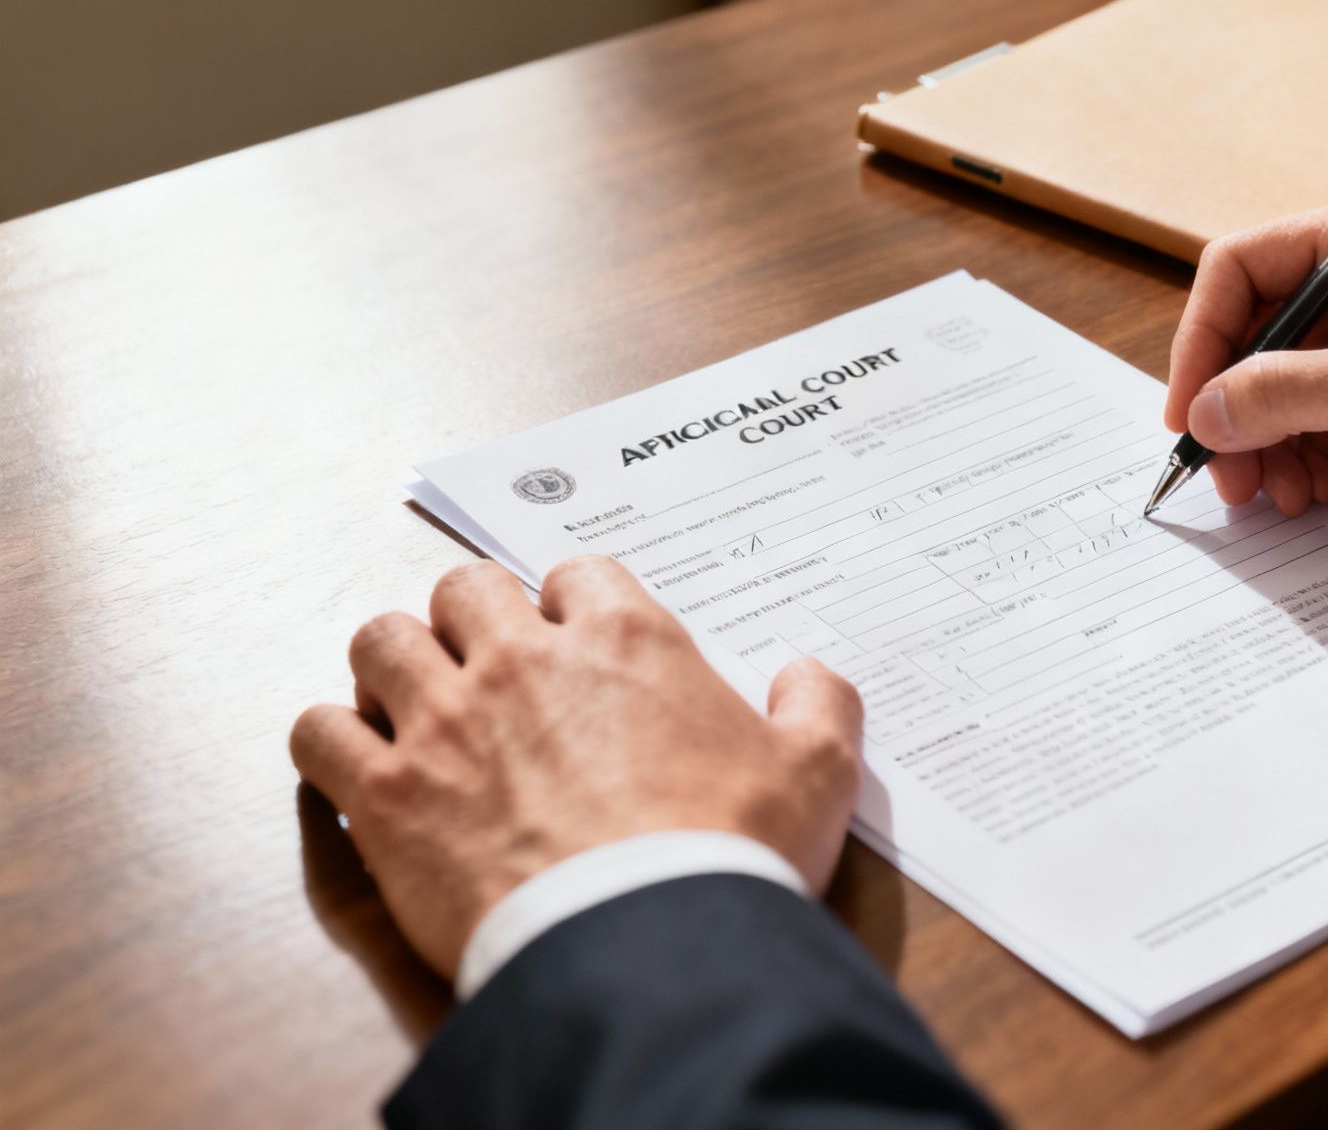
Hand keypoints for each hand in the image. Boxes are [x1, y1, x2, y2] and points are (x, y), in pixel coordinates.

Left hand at [290, 556, 861, 977]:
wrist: (648, 942)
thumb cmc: (731, 851)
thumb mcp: (818, 771)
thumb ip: (820, 704)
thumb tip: (811, 675)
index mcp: (625, 639)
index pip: (576, 574)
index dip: (573, 605)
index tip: (579, 644)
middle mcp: (523, 661)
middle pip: (465, 590)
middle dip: (474, 618)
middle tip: (491, 667)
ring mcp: (445, 722)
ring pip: (379, 642)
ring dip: (393, 664)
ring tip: (414, 704)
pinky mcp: (387, 796)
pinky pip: (318, 734)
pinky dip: (330, 741)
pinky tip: (357, 765)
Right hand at [1164, 201, 1327, 525]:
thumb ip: (1282, 394)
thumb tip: (1203, 412)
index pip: (1241, 268)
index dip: (1201, 341)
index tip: (1187, 412)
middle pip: (1260, 335)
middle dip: (1237, 410)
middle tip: (1228, 477)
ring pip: (1289, 384)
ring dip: (1271, 443)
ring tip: (1278, 497)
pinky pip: (1327, 415)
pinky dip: (1309, 454)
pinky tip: (1312, 493)